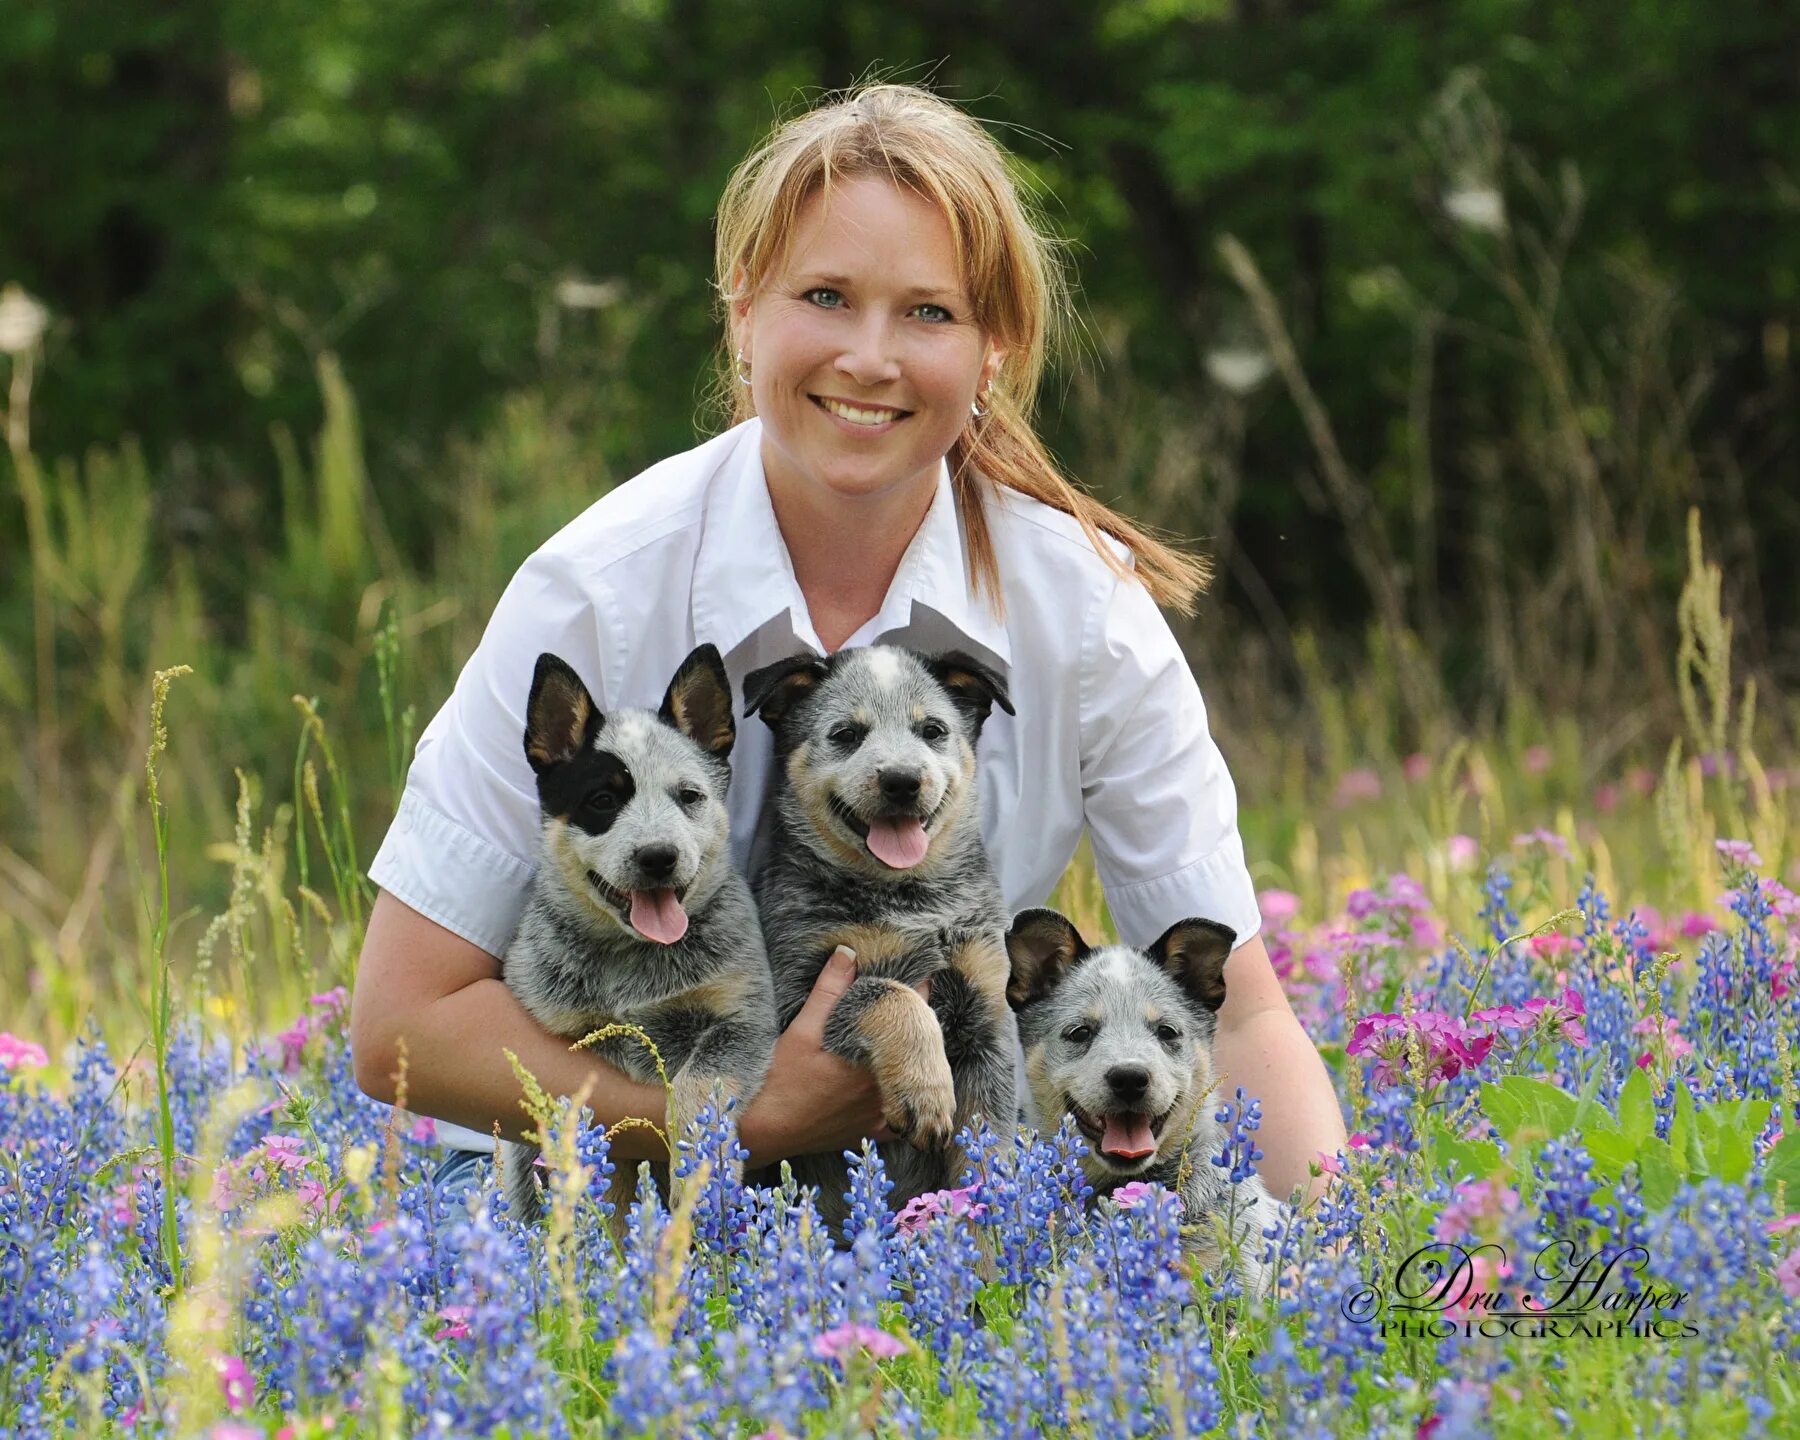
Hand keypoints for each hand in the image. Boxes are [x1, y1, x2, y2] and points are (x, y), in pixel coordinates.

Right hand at [738, 947, 929, 1167]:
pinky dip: (904, 1097)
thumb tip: (848, 954)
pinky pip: (904, 1114)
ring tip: (902, 1035)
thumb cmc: (780, 1080)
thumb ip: (830, 990)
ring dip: (913, 1057)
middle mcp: (886, 1087)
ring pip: (914, 1079)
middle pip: (919, 1047)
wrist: (764, 1131)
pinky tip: (897, 1082)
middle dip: (914, 1022)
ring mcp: (882, 1113)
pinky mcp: (872, 1131)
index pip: (911, 1016)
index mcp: (874, 1057)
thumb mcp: (803, 1030)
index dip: (916, 991)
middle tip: (908, 1000)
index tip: (918, 974)